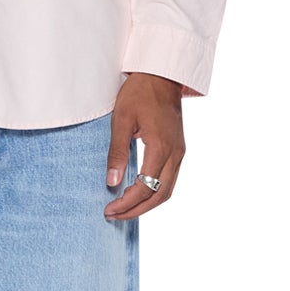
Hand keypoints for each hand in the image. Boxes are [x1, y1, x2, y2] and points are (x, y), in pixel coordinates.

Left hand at [104, 72, 186, 218]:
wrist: (162, 75)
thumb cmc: (140, 93)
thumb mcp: (121, 119)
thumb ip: (117, 152)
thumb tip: (111, 182)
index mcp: (161, 147)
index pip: (145, 187)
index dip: (127, 203)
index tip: (109, 209)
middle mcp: (175, 153)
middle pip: (160, 195)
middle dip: (137, 210)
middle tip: (114, 215)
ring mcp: (180, 152)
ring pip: (167, 190)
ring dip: (147, 203)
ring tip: (124, 209)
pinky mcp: (178, 149)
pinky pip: (170, 179)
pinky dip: (155, 192)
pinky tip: (138, 192)